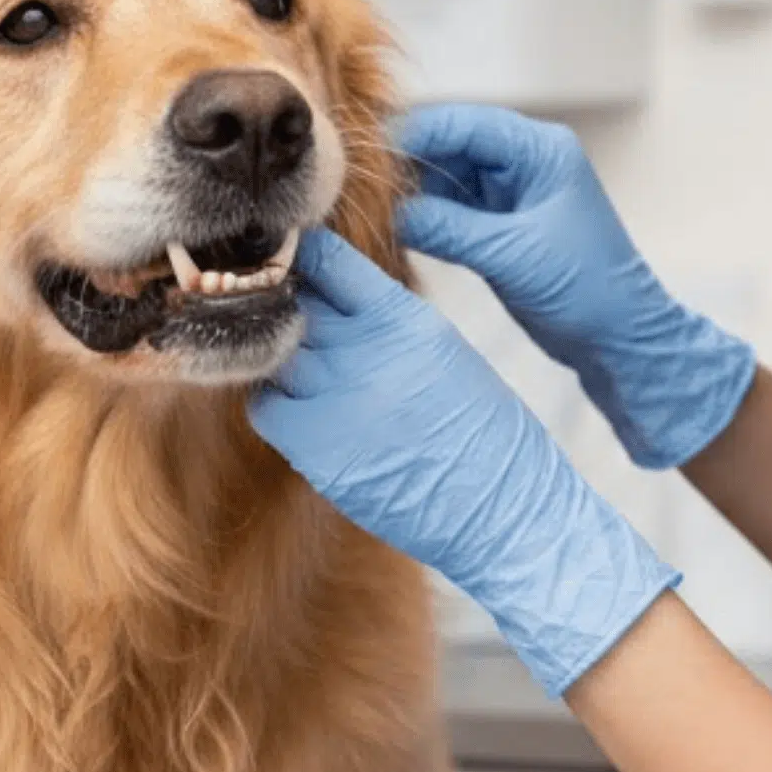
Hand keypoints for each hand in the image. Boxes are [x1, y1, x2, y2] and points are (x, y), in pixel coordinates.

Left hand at [249, 230, 678, 696]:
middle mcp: (365, 351)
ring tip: (300, 373)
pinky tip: (298, 415)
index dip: (307, 262)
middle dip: (289, 309)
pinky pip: (267, 409)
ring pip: (275, 354)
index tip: (296, 266)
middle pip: (295, 305)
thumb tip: (347, 315)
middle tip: (290, 325)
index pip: (330, 263)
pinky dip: (275, 406)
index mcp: (406, 320)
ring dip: (280, 358)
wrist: (505, 509)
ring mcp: (336, 399)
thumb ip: (393, 329)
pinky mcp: (316, 450)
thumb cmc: (491, 438)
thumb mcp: (450, 355)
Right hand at [398, 103, 756, 468]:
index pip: (464, 124)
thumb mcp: (510, 255)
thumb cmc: (584, 290)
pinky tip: (397, 231)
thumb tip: (389, 211)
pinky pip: (455, 208)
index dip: (413, 138)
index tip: (366, 159)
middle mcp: (526, 161)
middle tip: (360, 189)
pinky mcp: (503, 225)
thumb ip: (447, 226)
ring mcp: (514, 193)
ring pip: (449, 177)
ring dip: (415, 193)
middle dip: (409, 166)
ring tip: (373, 212)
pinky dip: (428, 218)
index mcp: (541, 151)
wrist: (620, 339)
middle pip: (452, 144)